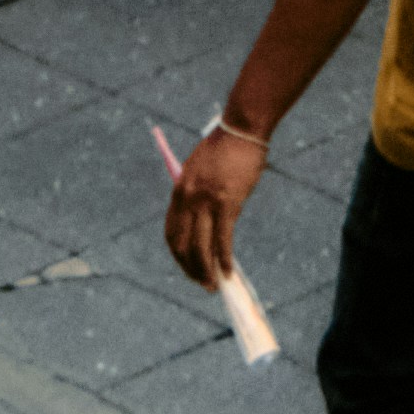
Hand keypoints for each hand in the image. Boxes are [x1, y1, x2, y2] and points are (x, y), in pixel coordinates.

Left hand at [163, 113, 265, 290]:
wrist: (241, 127)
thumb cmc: (225, 147)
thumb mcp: (199, 169)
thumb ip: (195, 194)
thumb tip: (201, 221)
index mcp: (179, 190)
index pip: (172, 233)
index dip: (178, 256)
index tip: (187, 268)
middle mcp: (188, 198)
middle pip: (183, 245)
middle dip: (190, 270)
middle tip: (202, 283)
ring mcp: (206, 201)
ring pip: (201, 248)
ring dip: (206, 272)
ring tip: (213, 285)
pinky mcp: (227, 202)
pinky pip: (223, 239)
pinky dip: (224, 259)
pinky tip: (228, 272)